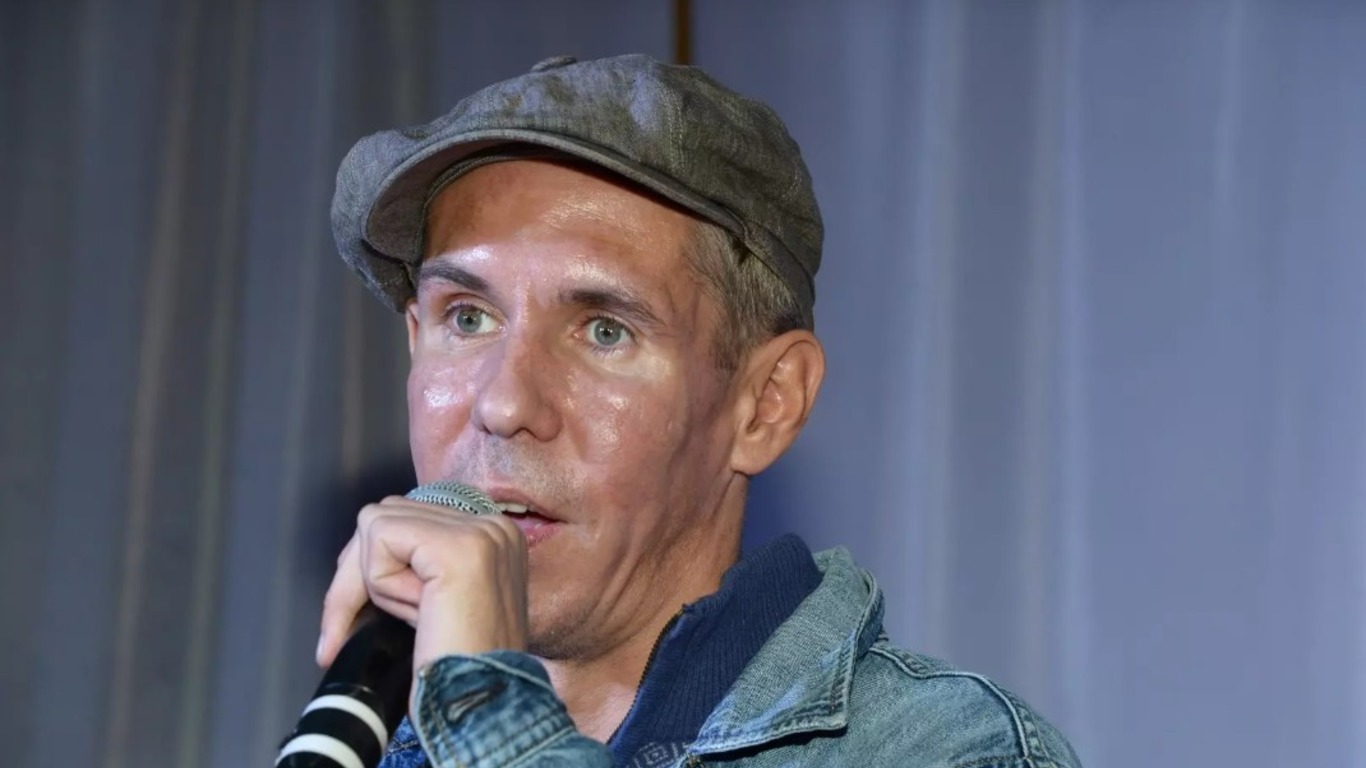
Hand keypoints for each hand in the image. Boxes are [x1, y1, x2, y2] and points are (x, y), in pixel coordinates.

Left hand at [316, 495, 529, 674]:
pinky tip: (417, 611)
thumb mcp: (440, 600)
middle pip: (387, 514)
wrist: (485, 705)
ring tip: (414, 616)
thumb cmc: (460, 665)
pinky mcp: (457, 548)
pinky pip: (379, 540)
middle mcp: (493, 526)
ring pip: (377, 523)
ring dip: (375, 579)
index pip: (407, 518)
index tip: (356, 612)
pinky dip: (380, 582)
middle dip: (359, 572)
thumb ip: (418, 564)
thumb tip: (364, 547)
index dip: (374, 563)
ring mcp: (480, 533)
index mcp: (493, 537)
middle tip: (349, 626)